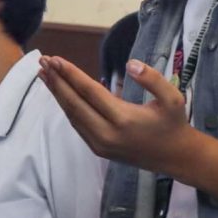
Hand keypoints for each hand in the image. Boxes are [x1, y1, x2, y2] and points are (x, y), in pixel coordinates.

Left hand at [39, 56, 194, 172]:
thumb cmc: (174, 124)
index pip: (90, 92)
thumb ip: (153, 79)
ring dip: (57, 94)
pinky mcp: (98, 149)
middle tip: (42, 62)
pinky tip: (61, 94)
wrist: (175, 157)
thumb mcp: (173, 98)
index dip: (71, 75)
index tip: (55, 60)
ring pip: (72, 116)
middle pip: (74, 104)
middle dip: (57, 82)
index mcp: (123, 119)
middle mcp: (107, 134)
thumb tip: (131, 64)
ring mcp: (100, 144)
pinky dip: (67, 107)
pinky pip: (77, 125)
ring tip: (45, 75)